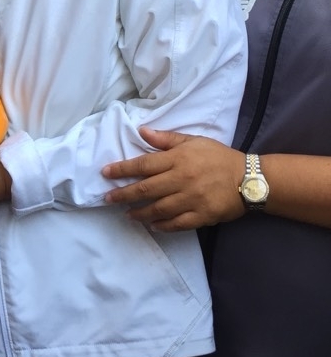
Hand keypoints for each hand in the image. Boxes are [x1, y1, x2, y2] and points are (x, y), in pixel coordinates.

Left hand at [103, 127, 245, 230]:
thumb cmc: (219, 157)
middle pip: (145, 189)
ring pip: (158, 209)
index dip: (122, 169)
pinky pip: (176, 224)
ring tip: (127, 214)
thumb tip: (141, 131)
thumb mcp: (194, 141)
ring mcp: (191, 200)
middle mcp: (182, 179)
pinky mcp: (201, 216)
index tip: (105, 173)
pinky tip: (151, 225)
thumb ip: (166, 139)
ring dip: (139, 212)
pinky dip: (162, 226)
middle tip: (107, 198)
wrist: (250, 179)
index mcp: (179, 159)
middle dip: (123, 194)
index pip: (143, 164)